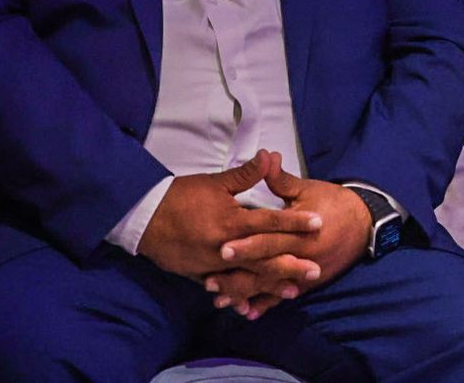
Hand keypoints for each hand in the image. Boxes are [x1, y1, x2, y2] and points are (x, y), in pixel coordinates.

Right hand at [139, 151, 323, 317]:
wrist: (144, 217)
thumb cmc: (182, 196)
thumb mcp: (215, 182)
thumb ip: (245, 174)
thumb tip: (269, 155)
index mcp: (231, 221)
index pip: (270, 222)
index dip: (295, 222)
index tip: (319, 224)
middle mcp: (225, 247)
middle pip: (263, 258)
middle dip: (291, 265)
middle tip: (316, 270)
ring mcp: (212, 265)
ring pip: (247, 278)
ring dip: (270, 286)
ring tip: (294, 292)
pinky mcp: (200, 274)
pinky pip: (224, 289)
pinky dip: (239, 298)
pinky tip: (254, 307)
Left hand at [209, 166, 370, 316]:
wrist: (365, 223)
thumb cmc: (333, 202)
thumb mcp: (308, 189)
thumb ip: (282, 180)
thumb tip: (266, 157)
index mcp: (302, 231)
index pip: (271, 239)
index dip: (247, 245)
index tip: (223, 249)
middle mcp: (304, 255)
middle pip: (267, 267)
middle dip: (239, 275)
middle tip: (211, 280)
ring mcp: (307, 271)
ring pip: (272, 286)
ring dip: (245, 293)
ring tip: (219, 300)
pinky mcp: (309, 282)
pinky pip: (284, 295)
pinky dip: (265, 304)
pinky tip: (246, 312)